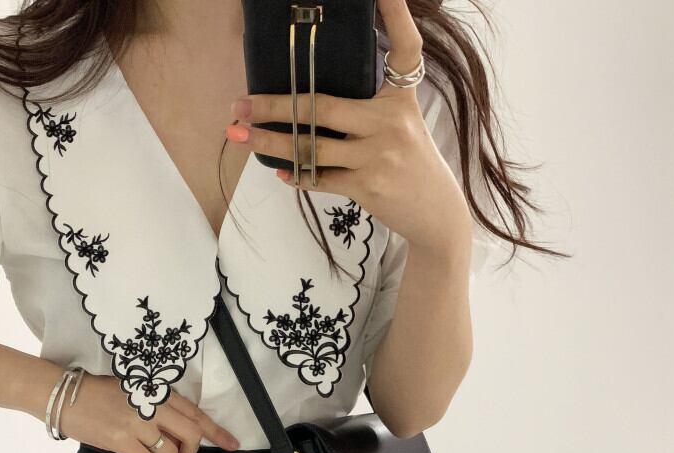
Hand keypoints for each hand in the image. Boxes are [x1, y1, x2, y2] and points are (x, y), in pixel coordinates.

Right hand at [58, 374, 239, 452]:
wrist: (64, 394)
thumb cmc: (96, 392)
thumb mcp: (133, 390)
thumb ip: (156, 404)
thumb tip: (176, 427)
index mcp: (157, 391)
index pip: (195, 413)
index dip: (216, 431)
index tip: (231, 444)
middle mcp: (151, 405)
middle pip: (191, 433)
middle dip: (193, 452)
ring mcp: (137, 422)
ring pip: (171, 450)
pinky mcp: (121, 439)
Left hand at [225, 0, 471, 252]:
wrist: (434, 211)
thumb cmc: (409, 160)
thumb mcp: (400, 121)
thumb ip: (368, 103)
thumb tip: (313, 97)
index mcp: (401, 97)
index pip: (405, 48)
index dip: (396, 14)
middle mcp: (391, 122)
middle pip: (322, 107)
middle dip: (275, 105)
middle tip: (241, 104)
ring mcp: (378, 156)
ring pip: (312, 148)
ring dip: (270, 142)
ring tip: (239, 136)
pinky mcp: (368, 187)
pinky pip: (321, 179)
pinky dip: (298, 176)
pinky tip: (279, 171)